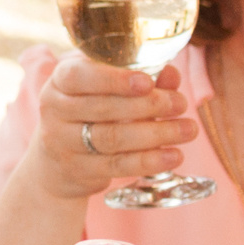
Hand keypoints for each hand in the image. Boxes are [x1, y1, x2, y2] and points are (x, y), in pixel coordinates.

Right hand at [24, 51, 195, 199]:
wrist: (55, 162)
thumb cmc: (88, 114)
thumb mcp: (104, 91)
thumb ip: (139, 81)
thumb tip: (171, 74)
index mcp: (59, 82)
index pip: (79, 76)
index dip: (113, 79)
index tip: (148, 82)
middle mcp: (54, 110)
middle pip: (103, 108)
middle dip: (148, 105)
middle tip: (181, 103)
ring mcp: (62, 141)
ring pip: (112, 138)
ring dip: (156, 133)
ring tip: (188, 130)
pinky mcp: (78, 169)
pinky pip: (117, 165)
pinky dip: (149, 161)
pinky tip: (173, 155)